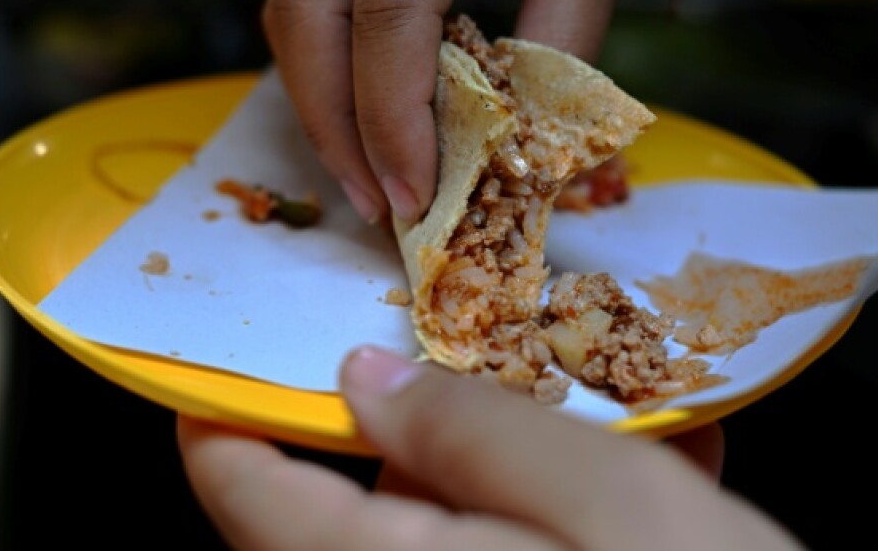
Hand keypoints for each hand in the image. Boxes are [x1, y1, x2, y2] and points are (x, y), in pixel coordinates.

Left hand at [178, 347, 803, 550]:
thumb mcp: (614, 507)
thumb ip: (481, 432)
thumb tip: (367, 377)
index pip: (246, 497)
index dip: (224, 412)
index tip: (238, 346)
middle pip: (349, 512)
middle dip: (418, 426)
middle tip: (495, 359)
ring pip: (438, 533)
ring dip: (510, 471)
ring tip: (608, 422)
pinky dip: (553, 519)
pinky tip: (653, 487)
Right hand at [261, 0, 681, 224]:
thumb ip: (559, 49)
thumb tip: (519, 159)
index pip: (389, 6)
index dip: (392, 115)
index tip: (416, 194)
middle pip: (309, 11)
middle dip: (335, 123)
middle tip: (377, 202)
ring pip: (293, 4)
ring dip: (320, 99)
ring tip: (369, 176)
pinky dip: (331, 60)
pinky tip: (366, 114)